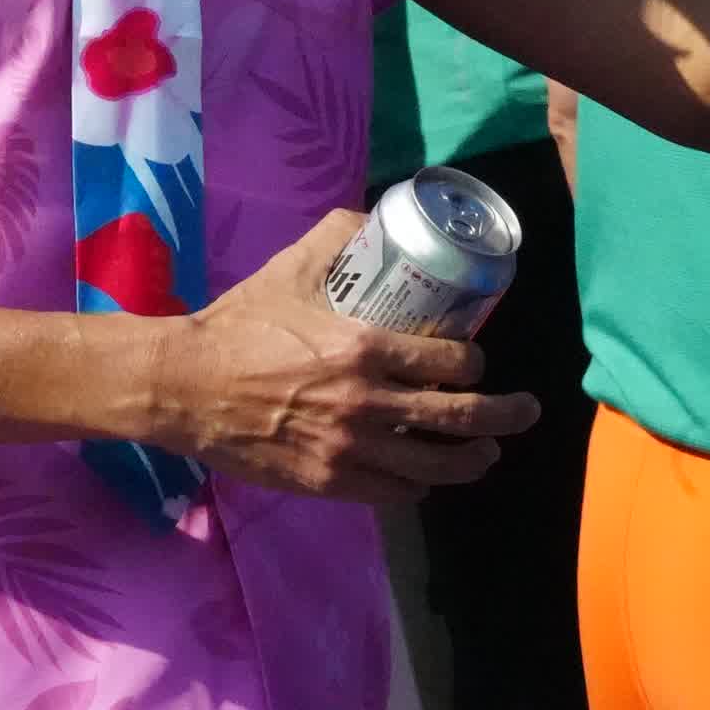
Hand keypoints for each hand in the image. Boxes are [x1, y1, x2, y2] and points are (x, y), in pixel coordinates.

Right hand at [145, 210, 539, 503]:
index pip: (451, 364)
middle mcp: (365, 403)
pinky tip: (424, 475)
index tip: (477, 360)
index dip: (476, 364)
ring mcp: (348, 449)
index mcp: (363, 348)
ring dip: (471, 460)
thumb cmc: (242, 322)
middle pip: (458, 418)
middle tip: (522, 410)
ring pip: (434, 466)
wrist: (187, 385)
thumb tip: (377, 217)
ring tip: (486, 453)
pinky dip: (418, 485)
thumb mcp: (292, 267)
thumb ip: (339, 235)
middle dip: (503, 416)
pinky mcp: (328, 482)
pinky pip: (394, 492)